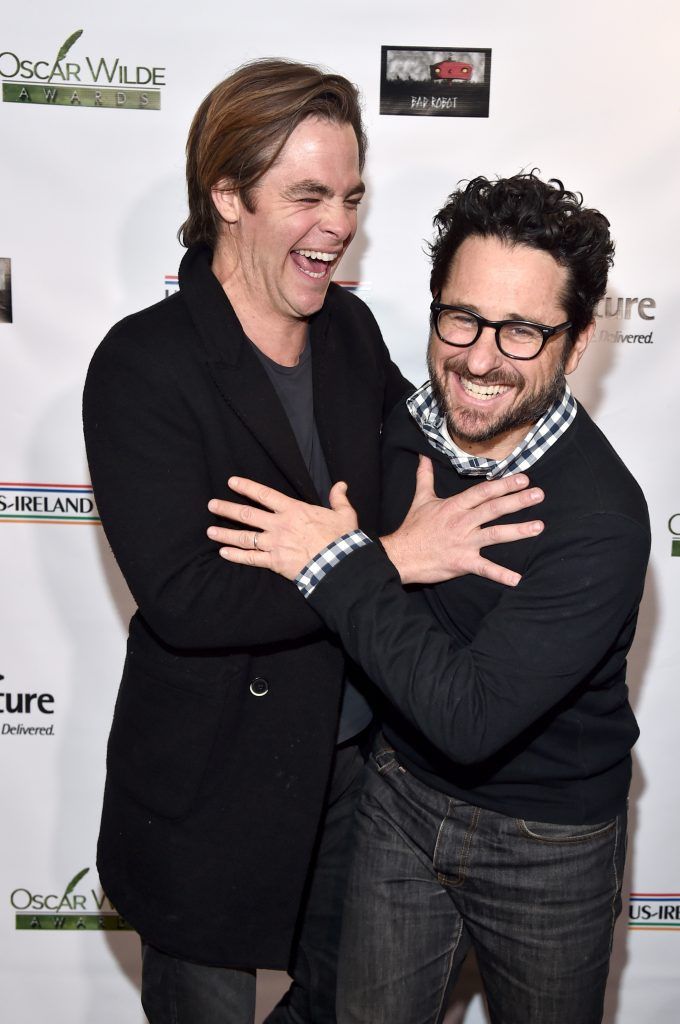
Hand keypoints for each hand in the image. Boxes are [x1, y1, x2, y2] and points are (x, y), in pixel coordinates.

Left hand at [207, 476, 357, 579]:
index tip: (231, 482)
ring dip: (225, 534)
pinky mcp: (275, 562)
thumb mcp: (344, 514)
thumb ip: (338, 499)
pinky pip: (251, 559)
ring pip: (244, 537)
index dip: (246, 487)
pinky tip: (223, 552)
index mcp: (293, 510)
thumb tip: (341, 485)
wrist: (339, 564)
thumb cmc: (341, 539)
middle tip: (211, 505)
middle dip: (227, 509)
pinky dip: (236, 556)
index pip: (264, 494)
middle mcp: (279, 525)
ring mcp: (275, 544)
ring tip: (210, 530)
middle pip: (247, 514)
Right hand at [381, 456, 543, 586]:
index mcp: (454, 506)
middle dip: (517, 501)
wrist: (401, 555)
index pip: (483, 492)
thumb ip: (425, 477)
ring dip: (518, 531)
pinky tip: (517, 579)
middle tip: (538, 495)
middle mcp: (462, 522)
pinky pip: (485, 568)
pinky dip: (500, 575)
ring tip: (538, 527)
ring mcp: (463, 543)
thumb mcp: (421, 500)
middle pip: (493, 509)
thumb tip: (423, 457)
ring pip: (495, 535)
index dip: (503, 485)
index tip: (523, 479)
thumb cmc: (413, 528)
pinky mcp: (462, 562)